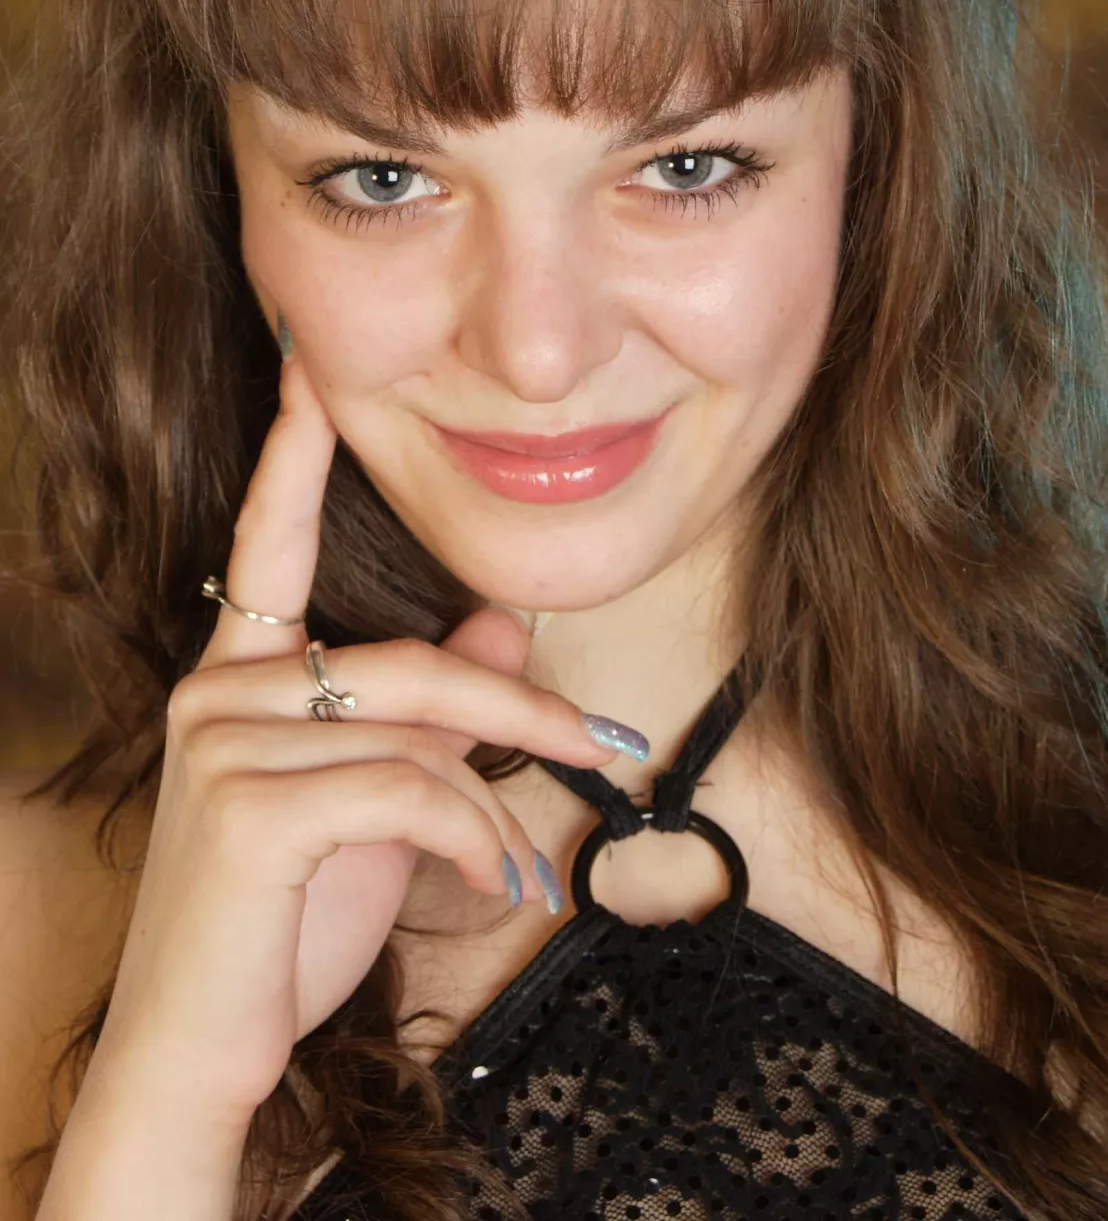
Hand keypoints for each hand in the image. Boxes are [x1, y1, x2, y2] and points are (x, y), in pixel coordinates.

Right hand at [89, 338, 638, 1130]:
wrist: (204, 1048)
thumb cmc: (284, 919)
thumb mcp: (371, 803)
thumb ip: (425, 713)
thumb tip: (501, 629)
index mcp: (239, 674)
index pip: (266, 539)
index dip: (292, 449)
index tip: (310, 358)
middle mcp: (219, 690)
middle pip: (412, 664)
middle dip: (521, 714)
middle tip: (604, 747)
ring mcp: (223, 743)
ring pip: (419, 731)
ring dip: (497, 800)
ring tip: (525, 863)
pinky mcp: (247, 807)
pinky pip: (407, 791)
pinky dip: (472, 839)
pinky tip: (490, 885)